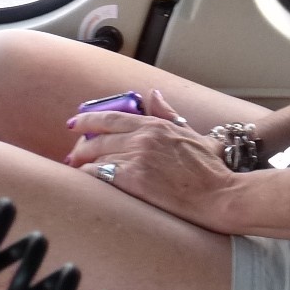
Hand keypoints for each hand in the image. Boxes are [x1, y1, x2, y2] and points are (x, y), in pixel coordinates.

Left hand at [66, 92, 234, 229]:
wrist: (216, 195)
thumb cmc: (209, 170)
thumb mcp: (192, 133)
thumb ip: (169, 113)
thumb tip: (154, 94)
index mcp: (155, 125)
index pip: (112, 117)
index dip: (88, 120)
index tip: (74, 123)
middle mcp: (142, 137)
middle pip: (98, 137)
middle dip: (80, 146)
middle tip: (72, 154)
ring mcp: (136, 157)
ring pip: (96, 157)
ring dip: (82, 164)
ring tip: (77, 171)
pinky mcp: (132, 179)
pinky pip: (98, 175)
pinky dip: (87, 177)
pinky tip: (83, 182)